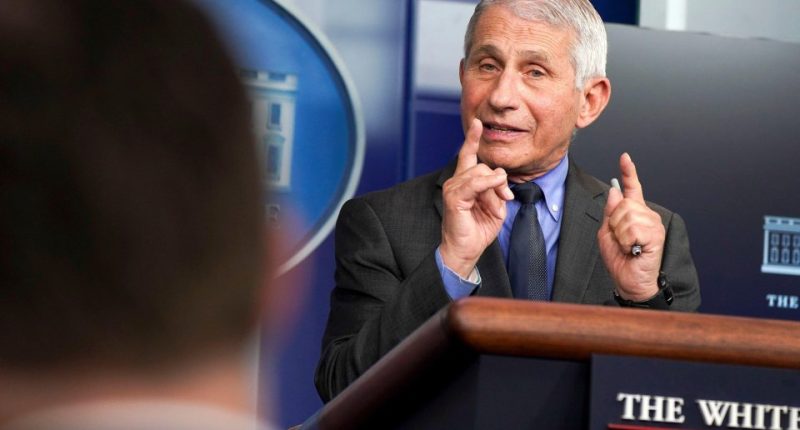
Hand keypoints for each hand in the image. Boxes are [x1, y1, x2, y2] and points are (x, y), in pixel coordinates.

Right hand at [440, 119, 513, 277]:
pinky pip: (474, 184)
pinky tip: (495, 188)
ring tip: (495, 206)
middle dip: (498, 181)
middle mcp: (456, 181)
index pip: (468, 155)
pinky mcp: (454, 198)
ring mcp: (453, 188)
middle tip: (505, 198)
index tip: (478, 123)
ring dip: (494, 189)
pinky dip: (487, 184)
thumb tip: (500, 179)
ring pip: (480, 173)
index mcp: (465, 182)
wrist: (465, 250)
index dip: (473, 139)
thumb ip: (497, 190)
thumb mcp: (495, 206)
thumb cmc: (478, 229)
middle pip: (483, 166)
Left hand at [597, 153, 664, 300]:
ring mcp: (653, 223)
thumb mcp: (607, 233)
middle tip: (621, 240)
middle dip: (614, 223)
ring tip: (628, 246)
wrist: (629, 281)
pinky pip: (633, 229)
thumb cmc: (619, 259)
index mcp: (634, 213)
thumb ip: (610, 213)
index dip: (628, 172)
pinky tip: (634, 250)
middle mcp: (646, 215)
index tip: (624, 158)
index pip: (631, 188)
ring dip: (621, 234)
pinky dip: (627, 242)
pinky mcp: (656, 234)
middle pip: (623, 203)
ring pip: (627, 215)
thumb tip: (614, 191)